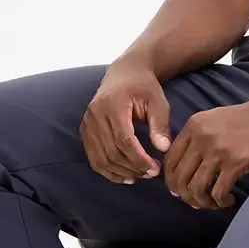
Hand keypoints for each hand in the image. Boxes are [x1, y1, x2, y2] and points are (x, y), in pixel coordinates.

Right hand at [80, 54, 171, 183]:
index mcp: (113, 104)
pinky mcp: (85, 129)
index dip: (139, 159)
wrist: (125, 72)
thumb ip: (160, 123)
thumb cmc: (144, 86)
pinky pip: (93, 157)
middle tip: (151, 173)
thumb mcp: (158, 100)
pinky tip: (124, 175)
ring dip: (120, 172)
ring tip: (139, 175)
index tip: (155, 169)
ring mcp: (87, 122)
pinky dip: (107, 170)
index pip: (124, 140)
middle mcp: (95, 114)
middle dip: (132, 167)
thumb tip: (163, 149)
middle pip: (111, 152)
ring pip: (100, 158)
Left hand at [163, 96, 248, 209]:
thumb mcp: (214, 119)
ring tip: (213, 203)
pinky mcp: (235, 163)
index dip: (172, 179)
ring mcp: (217, 151)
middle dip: (185, 195)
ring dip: (201, 202)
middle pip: (179, 177)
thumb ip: (196, 138)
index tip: (181, 189)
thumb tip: (181, 171)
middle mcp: (201, 137)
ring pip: (195, 188)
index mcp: (194, 125)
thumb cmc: (246, 119)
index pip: (170, 159)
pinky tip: (228, 200)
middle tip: (196, 201)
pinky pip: (217, 193)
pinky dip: (220, 202)